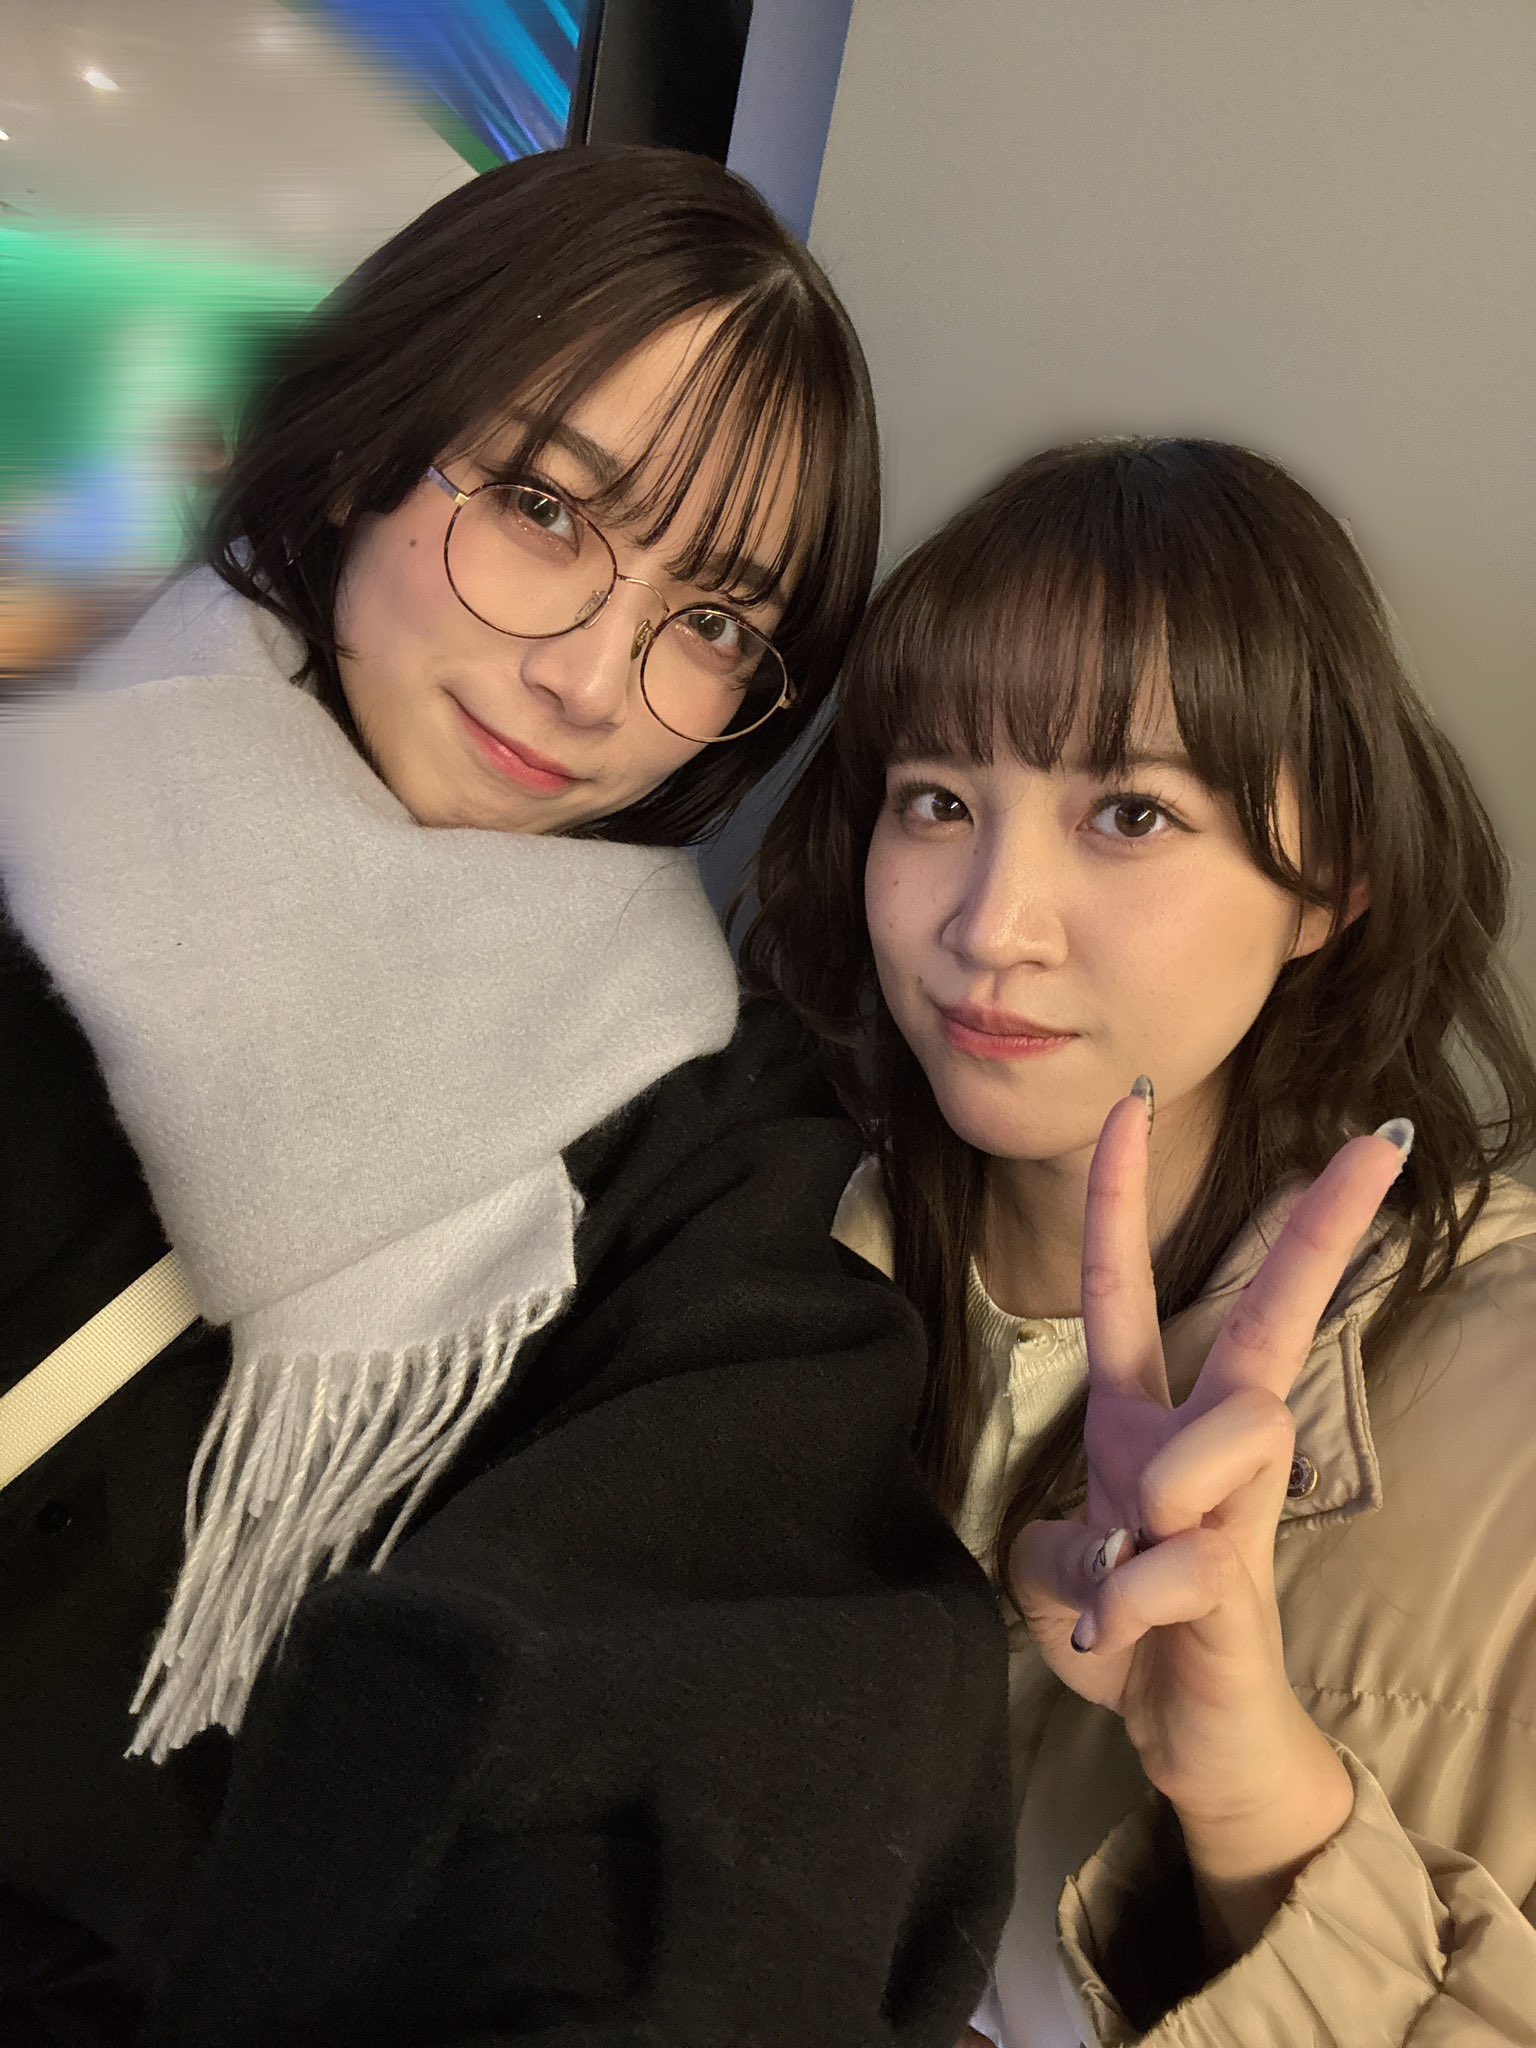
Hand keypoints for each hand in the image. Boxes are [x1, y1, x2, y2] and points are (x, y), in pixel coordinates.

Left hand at [1008, 1090, 1409, 1948]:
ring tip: (1124, 1580)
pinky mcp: (1243, 1588)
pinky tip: (1121, 1639)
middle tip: (1378, 1145)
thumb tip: (1108, 1547)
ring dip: (1160, 1499)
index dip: (1123, 1195)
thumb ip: (1060, 1538)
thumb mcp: (1061, 1570)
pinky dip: (1130, 1604)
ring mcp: (1234, 1514)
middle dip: (1318, 1232)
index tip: (1136, 1099)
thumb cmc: (1136, 1633)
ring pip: (1226, 1434)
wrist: (1191, 1740)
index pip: (1128, 1288)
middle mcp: (1203, 1451)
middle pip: (1264, 1323)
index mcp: (1144, 1424)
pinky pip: (1178, 1564)